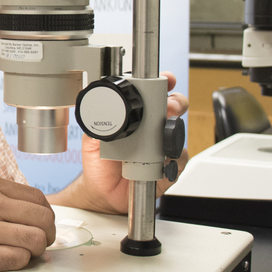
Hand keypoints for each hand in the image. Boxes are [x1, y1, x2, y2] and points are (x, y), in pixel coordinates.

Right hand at [0, 174, 55, 271]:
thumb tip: (20, 206)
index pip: (36, 197)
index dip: (45, 214)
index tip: (41, 223)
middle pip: (42, 218)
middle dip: (48, 233)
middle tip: (41, 242)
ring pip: (35, 240)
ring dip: (37, 251)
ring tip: (27, 254)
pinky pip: (17, 260)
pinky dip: (20, 263)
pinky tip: (9, 261)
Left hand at [53, 71, 189, 213]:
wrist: (103, 192)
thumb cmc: (99, 161)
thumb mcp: (92, 139)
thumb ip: (97, 125)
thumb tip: (100, 113)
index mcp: (135, 116)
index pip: (151, 93)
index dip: (161, 83)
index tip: (166, 80)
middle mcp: (152, 127)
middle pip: (174, 107)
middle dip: (175, 102)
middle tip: (168, 107)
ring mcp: (162, 145)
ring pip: (179, 131)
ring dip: (174, 130)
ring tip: (163, 134)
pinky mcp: (169, 166)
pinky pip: (179, 157)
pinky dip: (173, 157)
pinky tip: (162, 159)